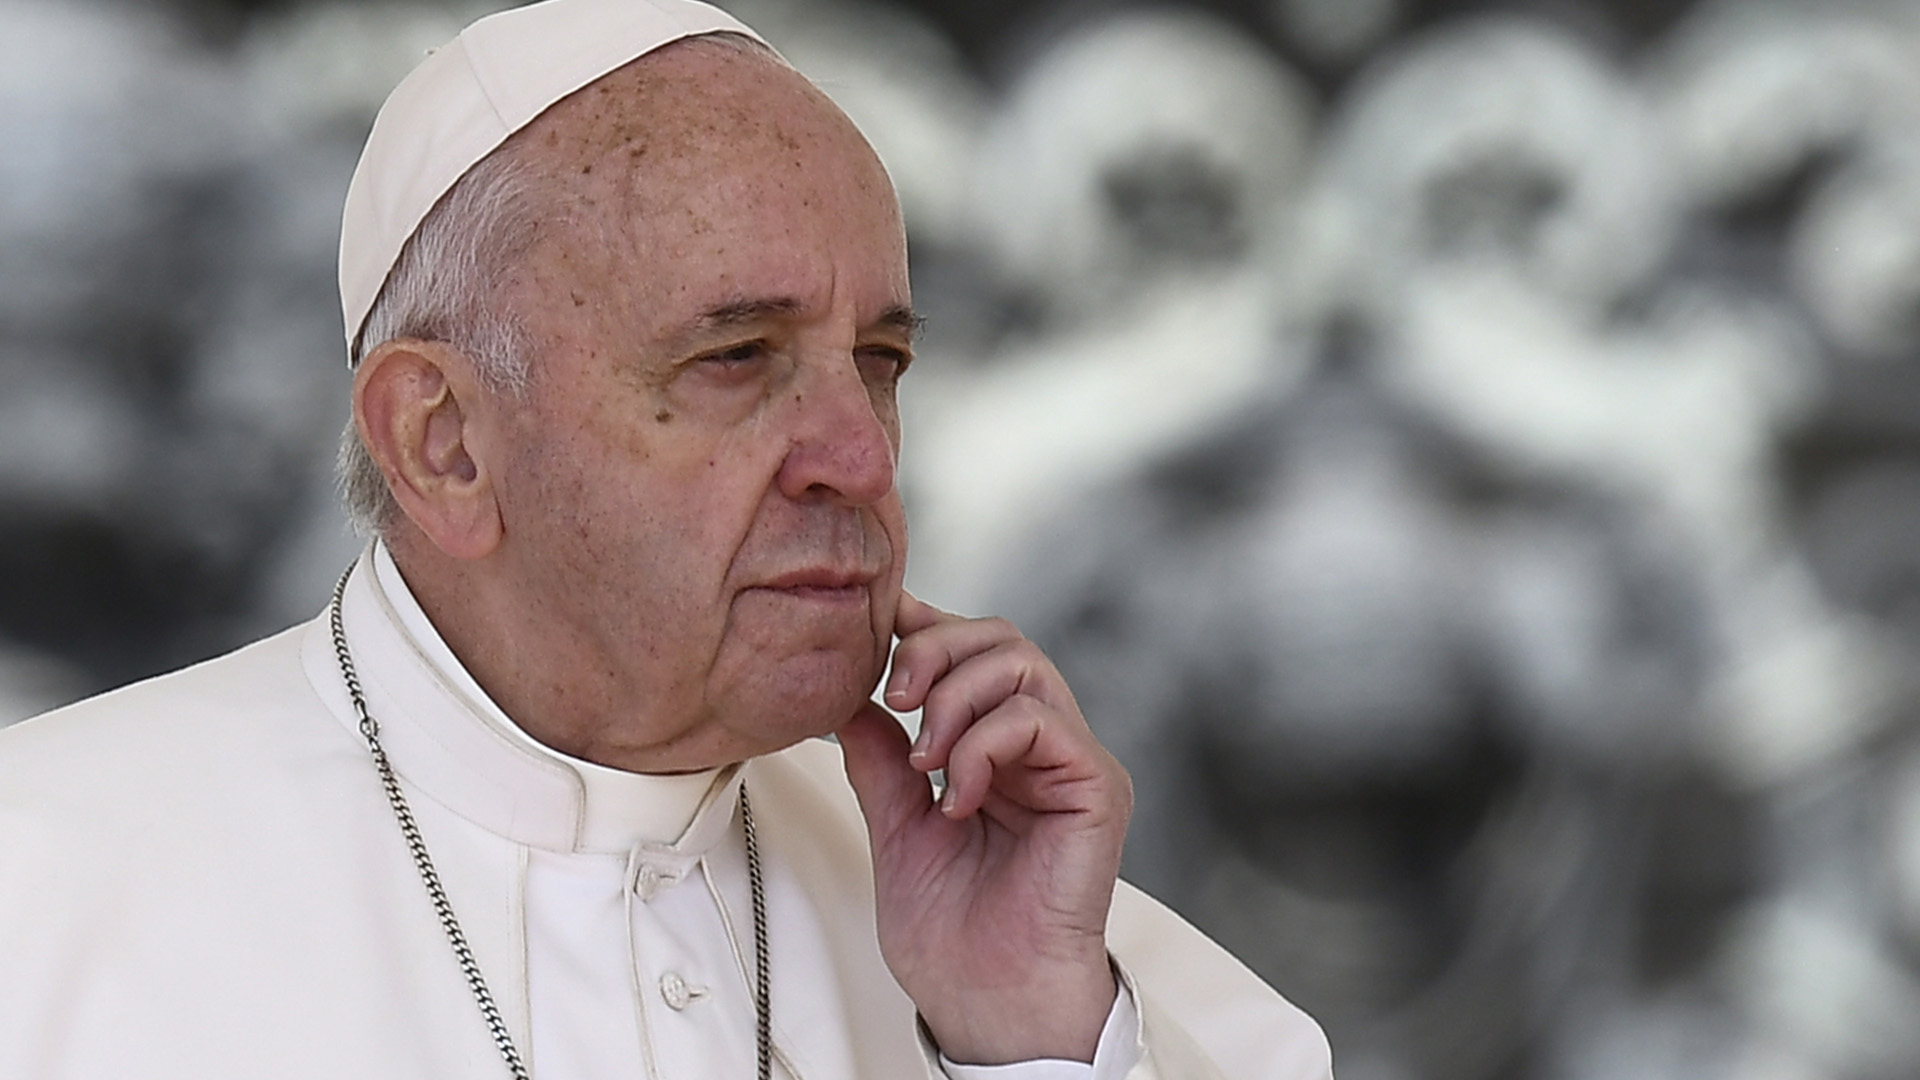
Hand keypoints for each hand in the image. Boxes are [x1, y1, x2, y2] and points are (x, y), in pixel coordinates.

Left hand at [837, 593, 1131, 1064]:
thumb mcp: (894, 830)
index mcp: (1000, 751)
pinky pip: (1042, 721)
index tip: (877, 625)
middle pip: (1001, 640)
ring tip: (924, 761)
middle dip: (935, 650)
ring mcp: (1072, 763)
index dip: (928, 627)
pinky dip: (985, 744)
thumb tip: (850, 700)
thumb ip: (880, 762)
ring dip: (956, 698)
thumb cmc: (953, 938)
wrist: (987, 1003)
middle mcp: (1042, 747)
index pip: (974, 655)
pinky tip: (958, 795)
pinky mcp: (1096, 787)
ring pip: (1023, 664)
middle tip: (897, 697)